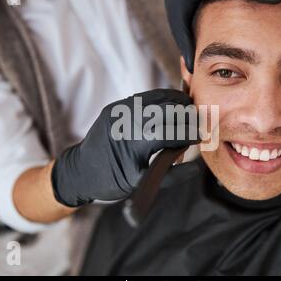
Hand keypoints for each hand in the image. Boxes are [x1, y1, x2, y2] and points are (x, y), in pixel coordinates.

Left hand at [51, 89, 199, 206]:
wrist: (81, 170)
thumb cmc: (111, 180)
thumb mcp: (140, 183)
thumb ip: (171, 176)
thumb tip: (195, 168)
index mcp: (134, 145)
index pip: (171, 132)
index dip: (189, 133)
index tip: (200, 137)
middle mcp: (127, 123)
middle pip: (167, 110)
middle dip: (186, 115)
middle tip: (198, 124)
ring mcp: (120, 111)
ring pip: (157, 98)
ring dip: (177, 103)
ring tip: (190, 111)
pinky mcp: (116, 106)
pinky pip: (144, 97)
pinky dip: (162, 99)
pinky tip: (172, 105)